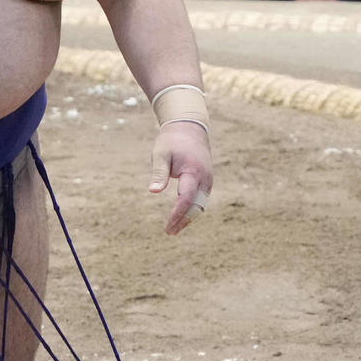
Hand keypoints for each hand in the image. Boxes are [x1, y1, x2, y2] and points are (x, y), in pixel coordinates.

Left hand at [149, 120, 210, 236]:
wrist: (189, 128)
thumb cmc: (172, 141)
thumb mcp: (161, 154)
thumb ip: (158, 173)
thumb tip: (153, 192)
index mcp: (193, 172)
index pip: (186, 199)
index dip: (177, 214)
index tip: (168, 226)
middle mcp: (205, 179)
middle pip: (196, 206)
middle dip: (183, 221)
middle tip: (169, 232)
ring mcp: (208, 180)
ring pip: (200, 205)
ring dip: (188, 218)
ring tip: (174, 229)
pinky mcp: (206, 181)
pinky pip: (201, 199)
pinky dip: (192, 210)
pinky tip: (181, 217)